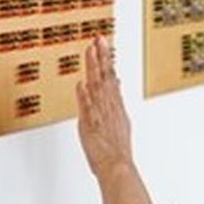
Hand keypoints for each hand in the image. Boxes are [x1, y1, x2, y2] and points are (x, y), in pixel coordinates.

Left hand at [76, 36, 133, 178]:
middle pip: (105, 76)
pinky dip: (84, 96)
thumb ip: (116, 100)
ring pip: (97, 86)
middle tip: (98, 38)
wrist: (117, 165)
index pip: (110, 76)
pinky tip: (81, 83)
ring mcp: (100, 114)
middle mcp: (109, 106)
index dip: (106, 59)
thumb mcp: (121, 119)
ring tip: (91, 51)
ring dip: (94, 68)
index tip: (102, 44)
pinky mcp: (90, 124)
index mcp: (116, 105)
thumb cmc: (117, 148)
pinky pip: (87, 108)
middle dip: (102, 56)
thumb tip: (115, 83)